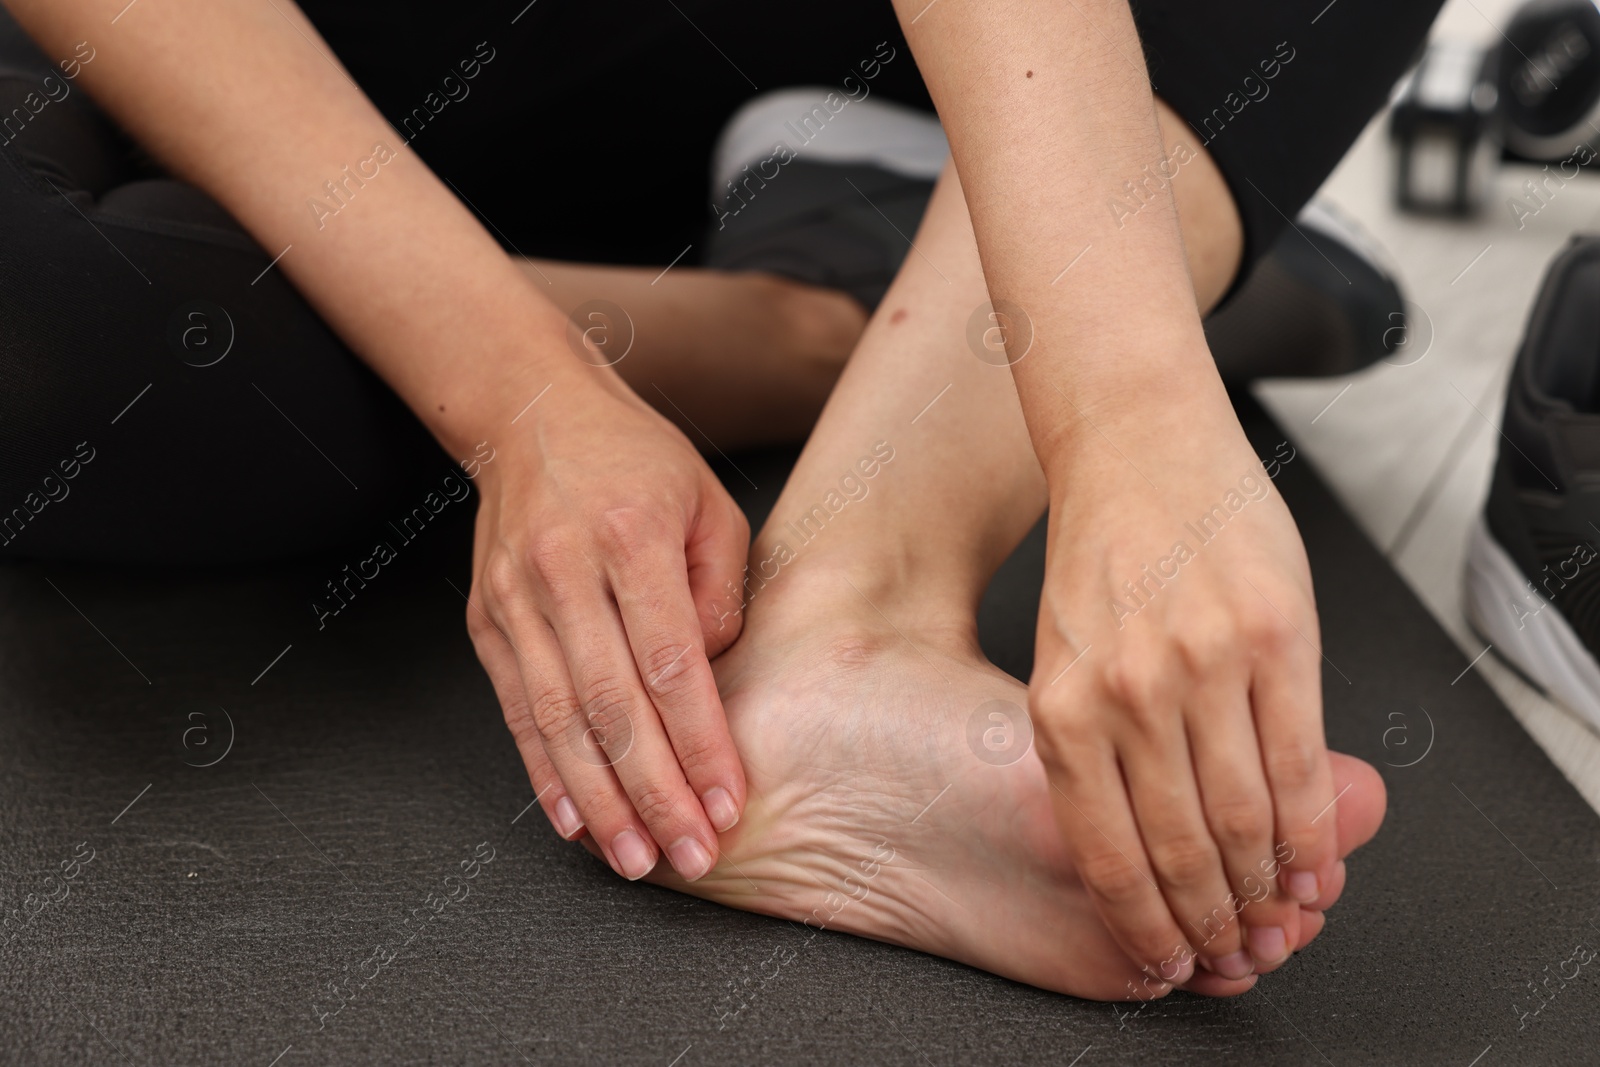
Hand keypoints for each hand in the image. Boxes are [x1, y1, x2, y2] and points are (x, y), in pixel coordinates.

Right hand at [464, 368, 749, 882]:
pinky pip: (518, 710)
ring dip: (600, 799)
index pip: (671, 662)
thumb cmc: (638, 462)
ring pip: (559, 719)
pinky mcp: (486, 621)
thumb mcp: (709, 504)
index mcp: (631, 535)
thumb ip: (721, 593)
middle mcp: (565, 571)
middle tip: (690, 853)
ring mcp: (515, 599)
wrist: (533, 413)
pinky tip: (576, 820)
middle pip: (613, 704)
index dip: (700, 742)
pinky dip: (545, 771)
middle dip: (655, 791)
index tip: (728, 802)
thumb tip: (711, 681)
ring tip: (635, 858)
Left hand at [1030, 363, 1339, 986]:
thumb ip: (1096, 746)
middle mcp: (1129, 694)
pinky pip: (1303, 763)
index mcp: (1062, 707)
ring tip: (1279, 918)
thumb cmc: (1103, 553)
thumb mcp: (1064, 658)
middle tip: (1232, 949)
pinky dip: (1315, 829)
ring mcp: (1205, 665)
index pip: (1106, 852)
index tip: (1166, 957)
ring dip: (1268, 888)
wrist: (1139, 444)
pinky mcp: (1276, 637)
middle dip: (1211, 919)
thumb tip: (1146, 846)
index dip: (1145, 923)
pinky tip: (1317, 861)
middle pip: (1180, 849)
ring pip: (1247, 818)